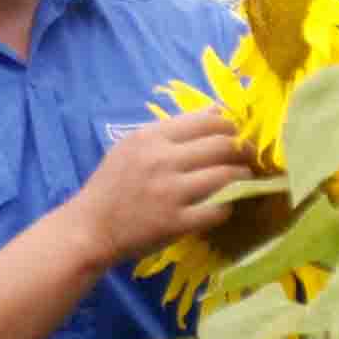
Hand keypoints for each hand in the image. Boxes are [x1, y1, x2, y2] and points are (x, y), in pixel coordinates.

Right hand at [65, 110, 255, 267]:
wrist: (90, 228)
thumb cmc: (113, 185)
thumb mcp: (133, 145)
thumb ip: (173, 128)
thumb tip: (216, 110)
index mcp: (151, 137)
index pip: (208, 120)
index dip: (231, 127)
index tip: (236, 136)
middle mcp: (162, 160)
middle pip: (223, 145)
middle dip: (244, 150)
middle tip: (249, 157)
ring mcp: (170, 193)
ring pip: (227, 176)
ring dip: (243, 177)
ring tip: (244, 180)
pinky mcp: (176, 223)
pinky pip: (218, 209)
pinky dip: (228, 206)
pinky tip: (224, 205)